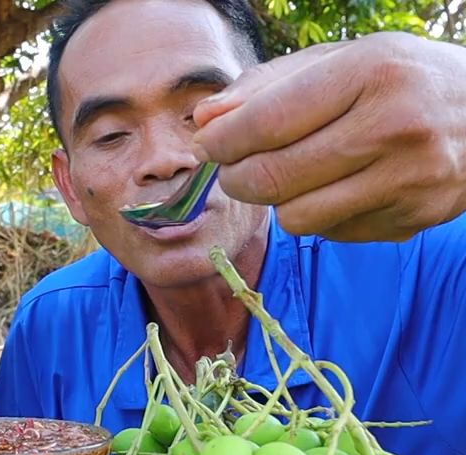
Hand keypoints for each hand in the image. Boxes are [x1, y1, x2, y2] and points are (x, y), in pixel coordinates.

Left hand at [192, 33, 465, 241]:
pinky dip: (318, 215)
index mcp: (371, 73)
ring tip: (289, 176)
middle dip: (235, 178)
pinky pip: (330, 233)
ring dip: (276, 202)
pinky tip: (337, 188)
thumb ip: (266, 87)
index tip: (207, 145)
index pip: (267, 122)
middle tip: (234, 167)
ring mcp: (408, 180)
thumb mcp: (341, 61)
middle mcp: (394, 127)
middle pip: (272, 179)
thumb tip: (204, 119)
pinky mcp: (412, 220)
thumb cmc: (401, 80)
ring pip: (295, 218)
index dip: (222, 142)